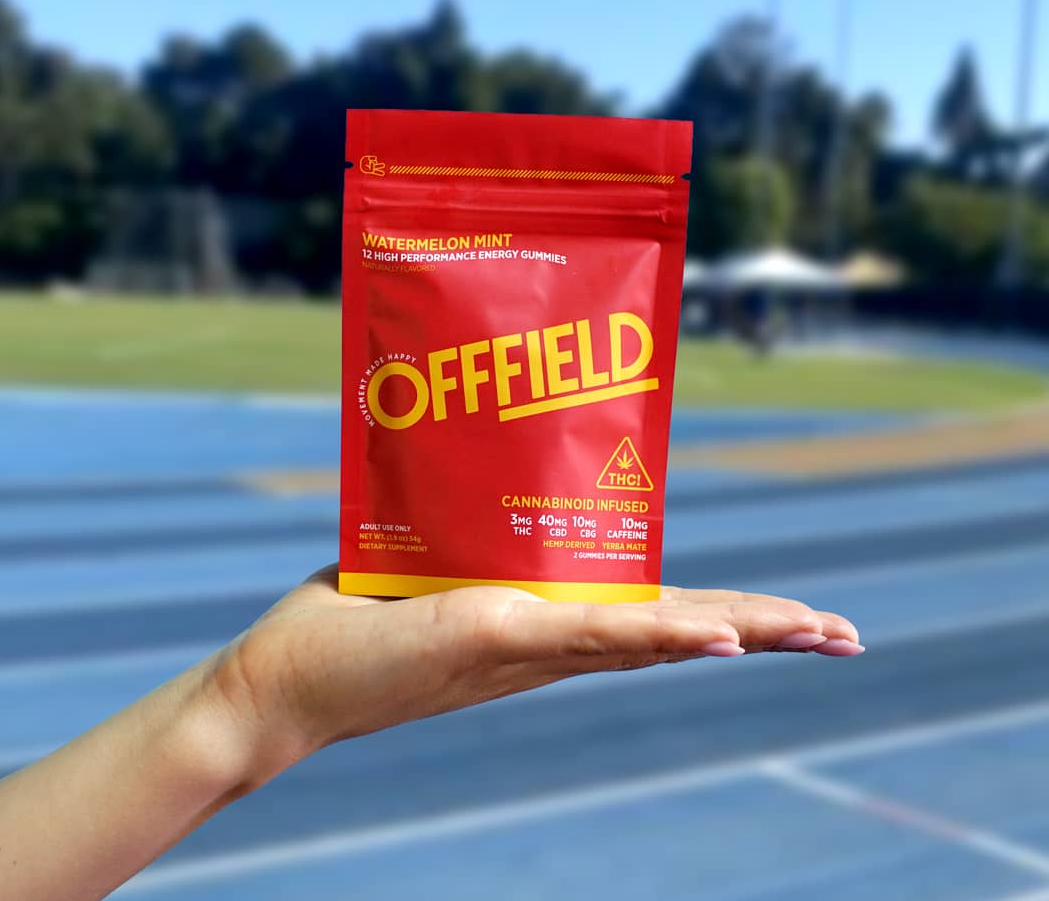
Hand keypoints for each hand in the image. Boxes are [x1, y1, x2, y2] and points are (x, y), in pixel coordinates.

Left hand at [206, 567, 861, 787]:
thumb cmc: (354, 618)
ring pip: (653, 636)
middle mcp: (550, 639)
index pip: (649, 615)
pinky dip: (663, 639)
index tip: (779, 616)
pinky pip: (593, 634)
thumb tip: (486, 449)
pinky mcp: (495, 636)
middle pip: (674, 631)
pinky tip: (723, 641)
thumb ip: (470, 523)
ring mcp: (530, 643)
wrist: (285, 678)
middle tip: (842, 632)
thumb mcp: (429, 555)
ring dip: (739, 631)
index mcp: (544, 620)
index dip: (719, 615)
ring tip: (819, 630)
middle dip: (760, 628)